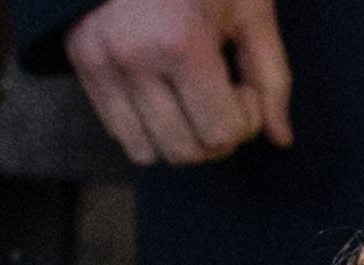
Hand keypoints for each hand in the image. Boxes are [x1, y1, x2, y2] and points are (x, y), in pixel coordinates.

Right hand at [66, 0, 291, 165]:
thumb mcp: (248, 7)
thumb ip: (270, 76)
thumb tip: (281, 140)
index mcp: (181, 42)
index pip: (221, 133)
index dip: (244, 118)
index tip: (243, 84)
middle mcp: (135, 58)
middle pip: (186, 152)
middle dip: (214, 134)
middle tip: (219, 91)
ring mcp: (102, 61)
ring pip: (147, 152)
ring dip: (178, 137)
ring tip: (189, 93)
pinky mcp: (82, 61)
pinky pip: (118, 132)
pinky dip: (146, 127)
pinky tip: (162, 90)